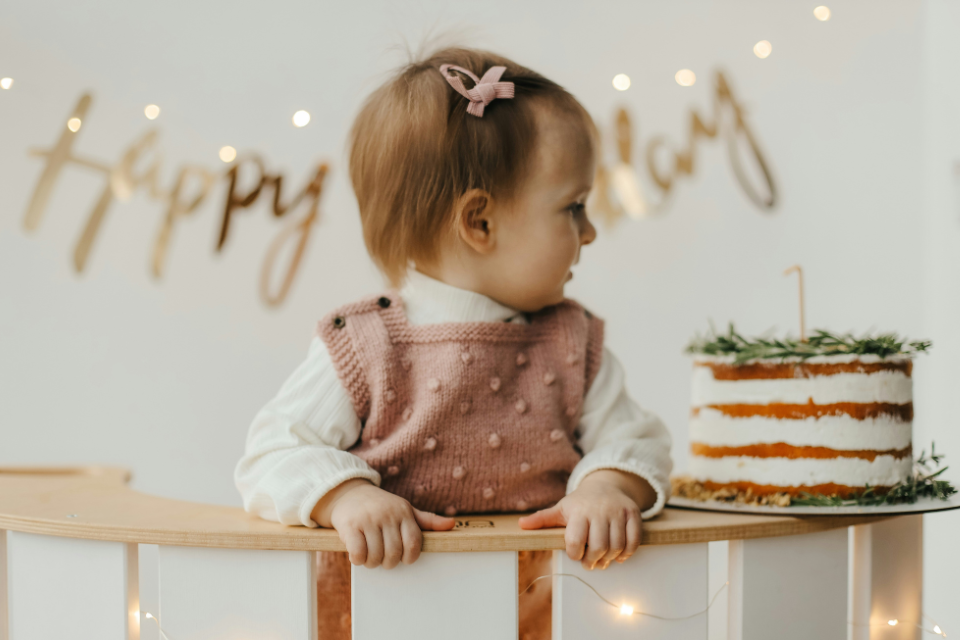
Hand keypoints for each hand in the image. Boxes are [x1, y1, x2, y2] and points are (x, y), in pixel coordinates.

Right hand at [312, 479, 455, 568]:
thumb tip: (452, 525)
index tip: (403, 558)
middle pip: (394, 553)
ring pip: (376, 556)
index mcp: (403, 512)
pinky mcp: (350, 526)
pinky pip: (358, 553)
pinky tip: (358, 555)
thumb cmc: (381, 506)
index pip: (413, 543)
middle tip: (383, 559)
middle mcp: (387, 515)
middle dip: (389, 562)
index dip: (409, 557)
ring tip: (370, 557)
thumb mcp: (405, 509)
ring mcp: (368, 520)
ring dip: (372, 563)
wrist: (349, 493)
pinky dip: (359, 560)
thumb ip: (427, 520)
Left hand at [518, 470, 653, 570]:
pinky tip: (619, 555)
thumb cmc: (580, 503)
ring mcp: (618, 512)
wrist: (605, 485)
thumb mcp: (561, 509)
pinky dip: (627, 552)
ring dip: (610, 559)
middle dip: (593, 561)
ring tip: (604, 560)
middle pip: (599, 546)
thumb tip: (521, 525)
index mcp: (579, 511)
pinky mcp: (633, 514)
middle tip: (590, 563)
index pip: (576, 540)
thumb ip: (542, 519)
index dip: (575, 554)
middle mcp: (599, 510)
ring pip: (617, 545)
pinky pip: (634, 540)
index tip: (575, 555)